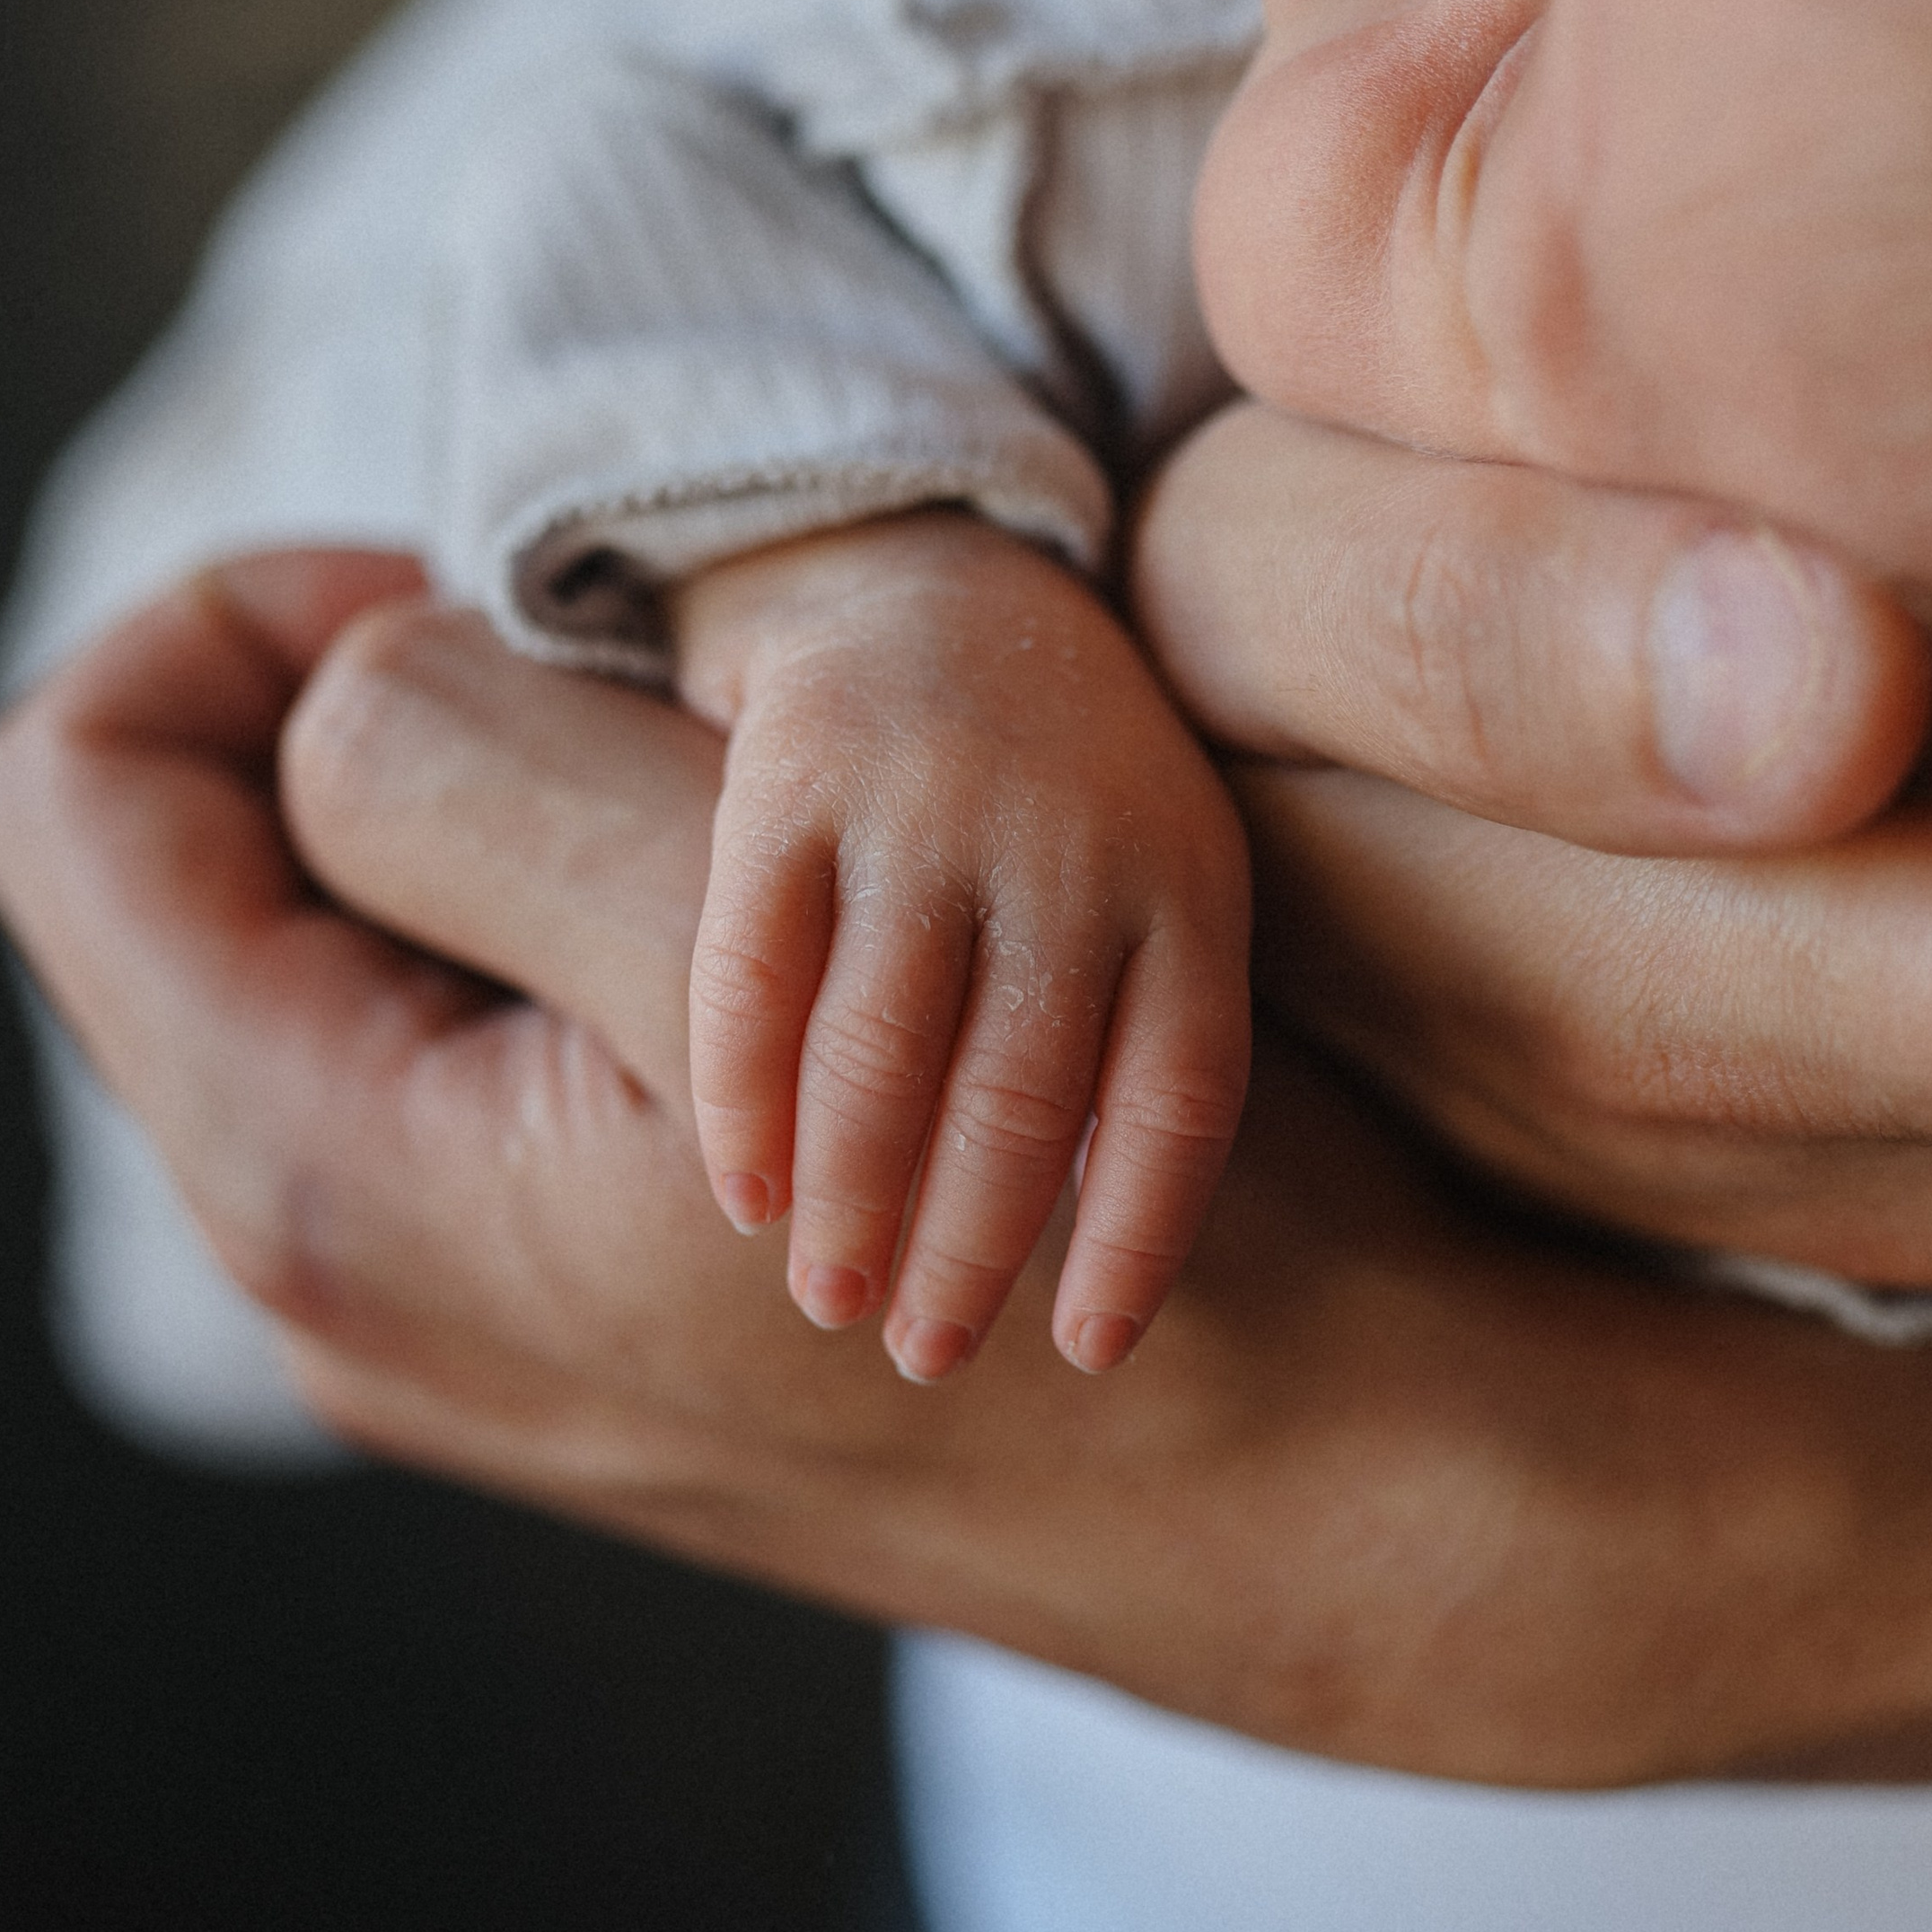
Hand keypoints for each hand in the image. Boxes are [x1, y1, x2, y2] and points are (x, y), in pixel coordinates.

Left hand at [0, 551, 1931, 1786]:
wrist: (1361, 1503)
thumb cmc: (1091, 1228)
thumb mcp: (730, 941)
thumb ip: (449, 772)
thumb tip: (316, 687)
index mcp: (322, 1170)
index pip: (69, 793)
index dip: (226, 616)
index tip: (468, 590)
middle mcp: (354, 1276)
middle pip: (208, 874)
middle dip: (393, 715)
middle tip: (650, 674)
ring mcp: (482, 1328)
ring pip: (381, 960)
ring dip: (533, 829)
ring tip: (767, 821)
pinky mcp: (613, 1336)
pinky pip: (508, 1073)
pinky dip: (611, 955)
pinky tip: (812, 961)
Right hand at [671, 510, 1249, 1381]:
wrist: (940, 579)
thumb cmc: (1067, 791)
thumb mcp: (1162, 881)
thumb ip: (1147, 1035)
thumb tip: (1101, 1263)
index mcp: (1186, 888)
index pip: (1180, 1095)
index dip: (1135, 1235)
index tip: (1086, 1353)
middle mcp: (1068, 848)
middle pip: (1020, 1096)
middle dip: (967, 1248)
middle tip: (925, 1352)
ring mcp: (928, 808)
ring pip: (883, 1051)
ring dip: (853, 1199)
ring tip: (830, 1303)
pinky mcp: (794, 775)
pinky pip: (757, 969)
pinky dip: (744, 1092)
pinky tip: (746, 1191)